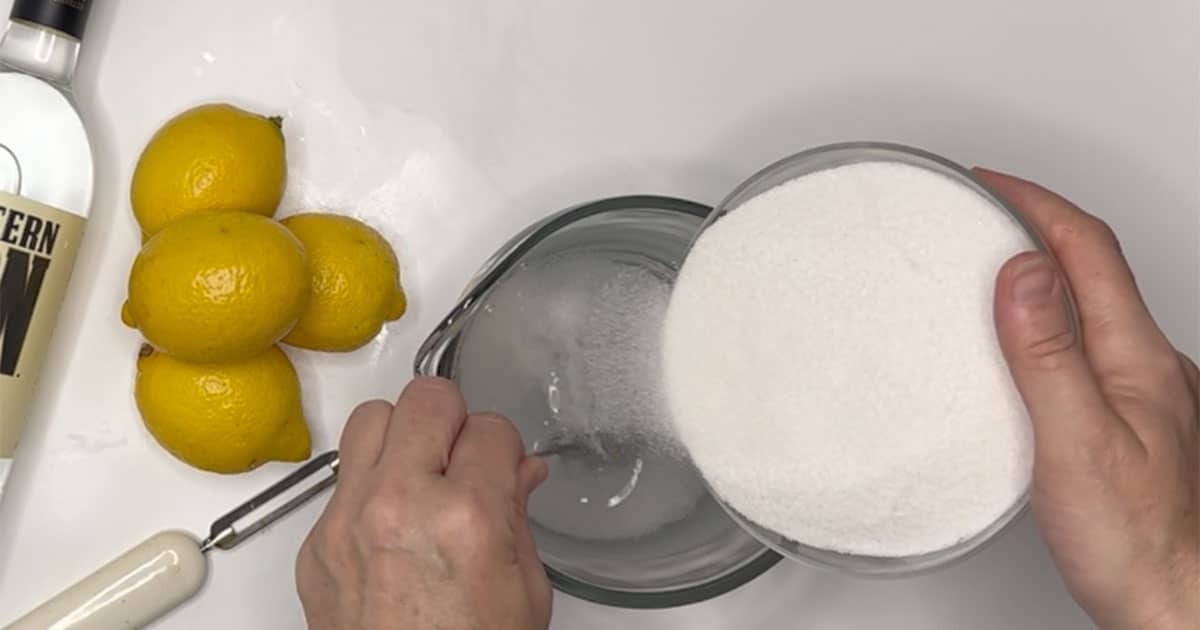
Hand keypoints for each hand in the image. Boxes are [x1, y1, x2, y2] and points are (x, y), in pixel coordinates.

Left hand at [295, 377, 550, 629]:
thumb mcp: (523, 590)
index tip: (502, 465)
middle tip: (461, 455)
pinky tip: (390, 523)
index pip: (491, 426)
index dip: (504, 447)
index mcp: (465, 517)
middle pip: (426, 398)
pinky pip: (340, 479)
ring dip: (401, 435)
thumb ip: (516, 514)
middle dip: (453, 420)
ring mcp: (347, 522)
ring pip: (369, 419)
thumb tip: (519, 470)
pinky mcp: (314, 543)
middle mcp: (399, 506)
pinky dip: (368, 488)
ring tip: (420, 472)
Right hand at [980, 169, 1198, 629]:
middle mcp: (1146, 367)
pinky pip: (1082, 346)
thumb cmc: (1138, 544)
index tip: (985, 183)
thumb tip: (1022, 271)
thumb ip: (1047, 355)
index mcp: (1136, 358)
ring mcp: (1141, 394)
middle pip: (1091, 266)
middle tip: (978, 212)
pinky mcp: (1127, 423)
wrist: (1175, 607)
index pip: (1087, 249)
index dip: (1034, 203)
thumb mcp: (1078, 444)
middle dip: (1033, 224)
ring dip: (1037, 271)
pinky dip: (1042, 322)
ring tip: (985, 265)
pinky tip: (1016, 347)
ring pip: (1087, 305)